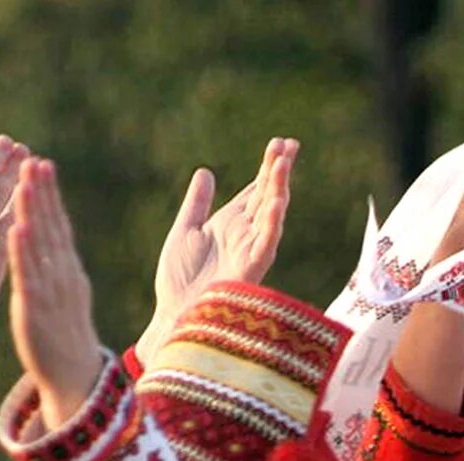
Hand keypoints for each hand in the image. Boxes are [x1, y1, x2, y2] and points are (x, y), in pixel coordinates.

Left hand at [7, 158, 102, 426]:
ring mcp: (54, 291)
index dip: (49, 195)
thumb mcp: (60, 296)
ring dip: (34, 212)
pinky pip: (30, 276)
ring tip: (24, 183)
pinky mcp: (39, 309)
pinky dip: (23, 252)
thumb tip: (42, 243)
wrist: (75, 378)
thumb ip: (52, 268)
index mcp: (67, 271)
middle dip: (43, 193)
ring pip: (43, 246)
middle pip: (53, 227)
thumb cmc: (60, 337)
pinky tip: (15, 229)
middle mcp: (64, 275)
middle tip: (32, 159)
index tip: (39, 164)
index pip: (58, 226)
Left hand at [138, 138, 297, 358]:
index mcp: (231, 223)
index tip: (281, 143)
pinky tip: (278, 201)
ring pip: (271, 214)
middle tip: (289, 143)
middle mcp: (245, 233)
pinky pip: (267, 242)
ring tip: (283, 162)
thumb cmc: (180, 280)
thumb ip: (197, 203)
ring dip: (279, 188)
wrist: (174, 314)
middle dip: (278, 170)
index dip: (268, 167)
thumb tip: (205, 172)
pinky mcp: (251, 267)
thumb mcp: (185, 230)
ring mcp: (250, 249)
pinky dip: (273, 221)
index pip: (256, 190)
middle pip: (267, 195)